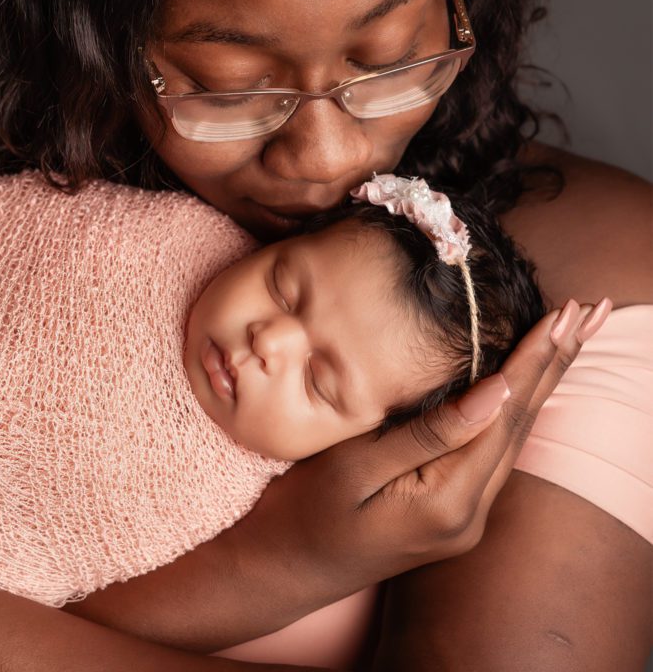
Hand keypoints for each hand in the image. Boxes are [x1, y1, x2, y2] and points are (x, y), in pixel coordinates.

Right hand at [239, 300, 609, 604]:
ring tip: (571, 336)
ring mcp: (465, 518)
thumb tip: (498, 390)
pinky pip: (493, 449)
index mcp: (449, 502)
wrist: (287, 568)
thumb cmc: (308, 512)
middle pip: (523, 425)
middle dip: (557, 363)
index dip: (535, 360)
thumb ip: (430, 432)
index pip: (506, 417)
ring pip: (514, 437)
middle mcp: (470, 514)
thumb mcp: (358, 466)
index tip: (564, 312)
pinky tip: (527, 383)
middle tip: (591, 311)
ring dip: (543, 382)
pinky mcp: (452, 512)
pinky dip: (516, 407)